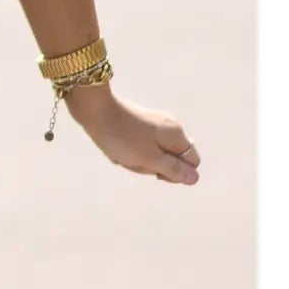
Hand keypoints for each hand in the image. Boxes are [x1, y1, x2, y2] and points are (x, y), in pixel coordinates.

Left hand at [61, 84, 199, 185]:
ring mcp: (153, 123)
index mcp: (176, 134)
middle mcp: (169, 126)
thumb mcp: (149, 158)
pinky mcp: (137, 122)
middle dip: (152, 166)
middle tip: (134, 159)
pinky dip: (129, 150)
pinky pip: (139, 145)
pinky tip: (115, 147)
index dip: (175, 172)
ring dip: (137, 160)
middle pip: (170, 159)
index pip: (191, 163)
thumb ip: (172, 169)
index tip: (156, 171)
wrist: (93, 109)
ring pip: (152, 153)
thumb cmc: (122, 137)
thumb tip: (194, 179)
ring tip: (122, 153)